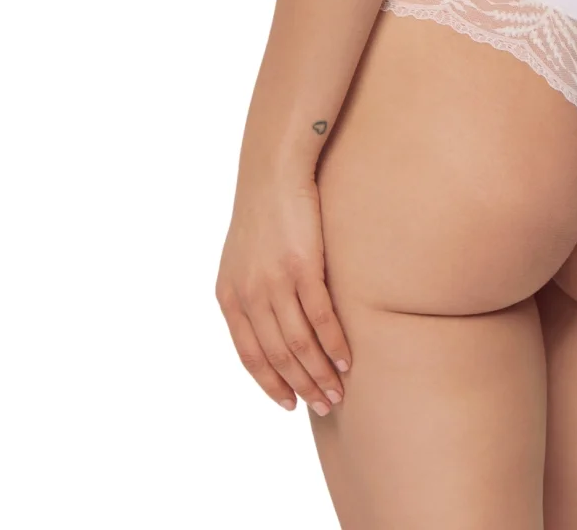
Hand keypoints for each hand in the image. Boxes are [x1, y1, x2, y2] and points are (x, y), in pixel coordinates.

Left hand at [215, 173, 351, 415]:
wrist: (273, 171)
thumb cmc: (263, 214)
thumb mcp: (241, 261)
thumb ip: (248, 296)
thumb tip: (266, 332)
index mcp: (229, 297)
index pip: (249, 356)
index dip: (270, 385)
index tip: (290, 405)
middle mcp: (248, 295)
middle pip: (277, 356)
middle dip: (301, 386)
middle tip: (324, 405)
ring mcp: (275, 282)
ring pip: (299, 344)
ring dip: (321, 373)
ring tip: (338, 391)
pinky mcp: (303, 266)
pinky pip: (320, 318)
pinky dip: (335, 344)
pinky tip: (347, 359)